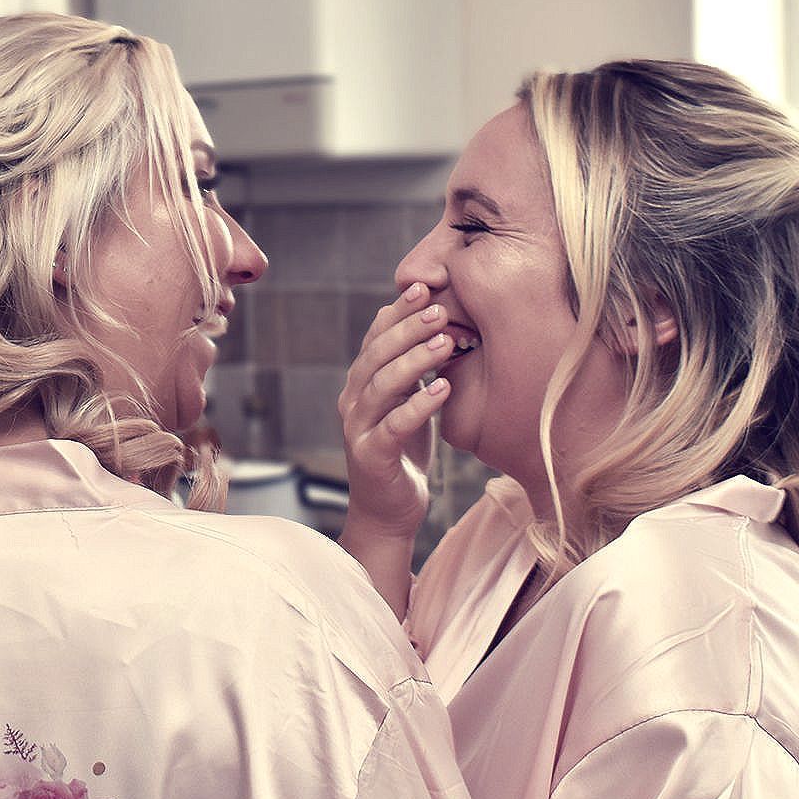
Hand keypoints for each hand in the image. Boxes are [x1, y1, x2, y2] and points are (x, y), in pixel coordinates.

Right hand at [338, 282, 453, 540]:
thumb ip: (412, 370)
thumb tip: (430, 323)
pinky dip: (419, 405)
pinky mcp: (372, 456)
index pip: (375, 338)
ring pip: (382, 385)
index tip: (424, 287)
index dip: (397, 312)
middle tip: (440, 309)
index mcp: (360, 384)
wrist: (389, 511)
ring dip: (415, 360)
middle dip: (407, 329)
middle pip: (376, 355)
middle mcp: (352, 401)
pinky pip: (395, 425)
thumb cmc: (403, 453)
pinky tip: (445, 388)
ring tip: (446, 342)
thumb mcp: (408, 403)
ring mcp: (358, 429)